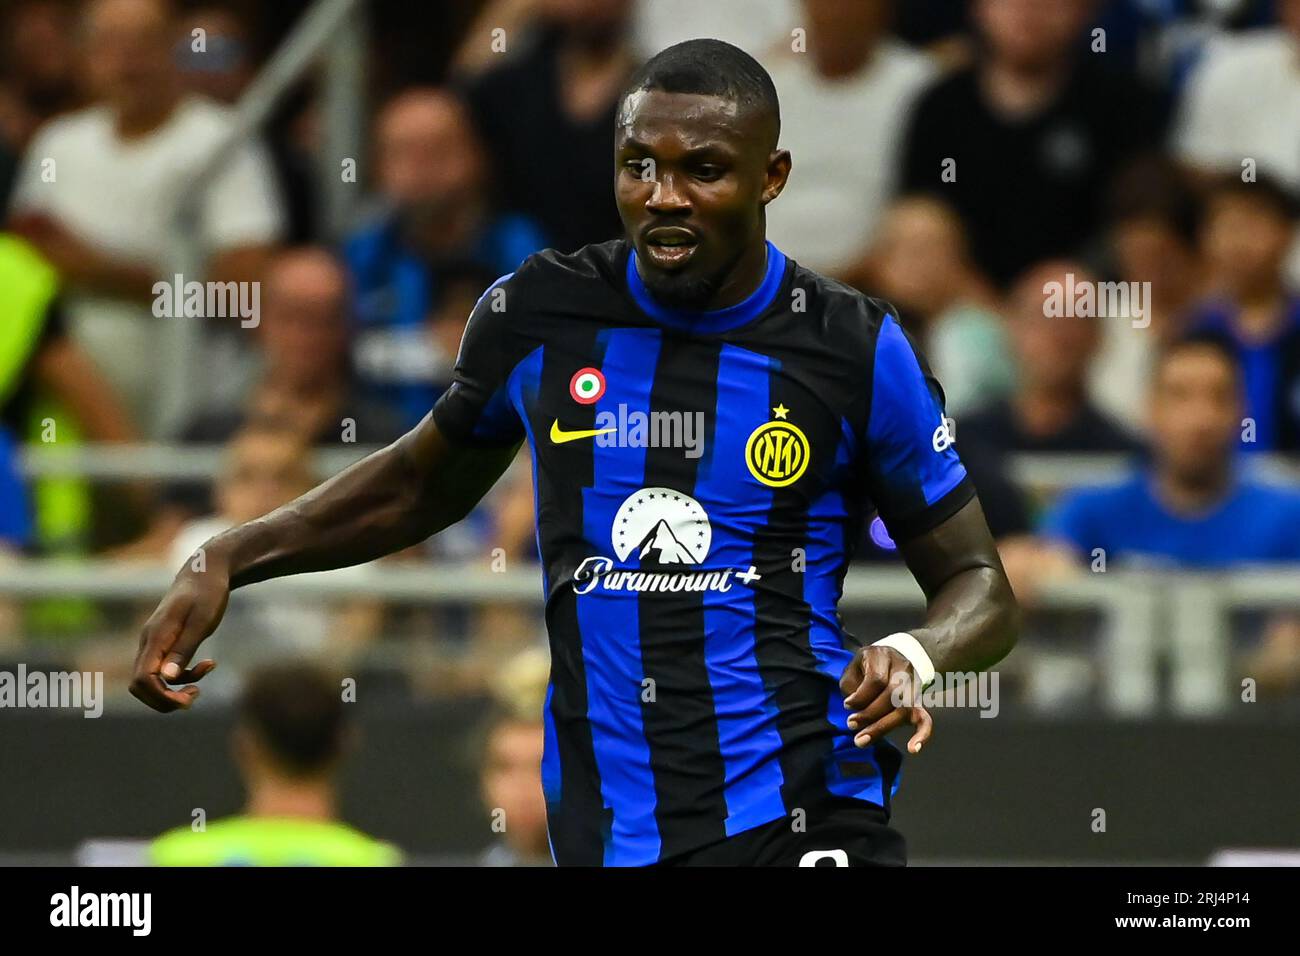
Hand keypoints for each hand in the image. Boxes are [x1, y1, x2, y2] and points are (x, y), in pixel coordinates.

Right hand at [130, 555, 229, 711]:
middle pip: (140, 685)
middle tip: (195, 696)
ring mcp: (154, 642)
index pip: (142, 679)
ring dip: (176, 688)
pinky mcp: (163, 643)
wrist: (205, 572)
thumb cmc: (207, 594)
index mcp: (156, 636)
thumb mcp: (202, 621)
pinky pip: (164, 669)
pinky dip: (182, 674)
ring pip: (152, 680)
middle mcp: (148, 642)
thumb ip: (184, 648)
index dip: (160, 696)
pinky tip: (208, 665)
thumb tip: (167, 677)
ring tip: (205, 675)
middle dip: (165, 699)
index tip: (189, 699)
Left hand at [839, 644, 932, 753]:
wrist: (894, 657)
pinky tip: (913, 748)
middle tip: (851, 725)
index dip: (861, 696)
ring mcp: (913, 686)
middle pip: (892, 695)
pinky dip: (922, 735)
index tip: (847, 705)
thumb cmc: (868, 667)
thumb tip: (855, 707)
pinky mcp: (918, 702)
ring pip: (904, 709)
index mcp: (883, 656)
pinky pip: (925, 719)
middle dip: (870, 714)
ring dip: (883, 727)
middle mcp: (902, 669)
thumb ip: (852, 685)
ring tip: (863, 740)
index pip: (877, 679)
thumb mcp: (854, 667)